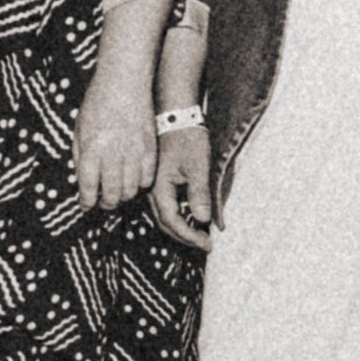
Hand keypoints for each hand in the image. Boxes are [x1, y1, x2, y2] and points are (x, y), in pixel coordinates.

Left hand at [72, 74, 154, 212]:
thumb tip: (82, 181)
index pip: (88, 187)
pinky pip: (147, 178)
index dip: (87, 201)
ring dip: (123, 196)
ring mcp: (133, 151)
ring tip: (119, 192)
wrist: (124, 82)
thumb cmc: (97, 104)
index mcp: (91, 148)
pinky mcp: (150, 148)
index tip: (86, 205)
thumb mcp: (79, 128)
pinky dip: (141, 184)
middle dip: (106, 204)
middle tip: (104, 202)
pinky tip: (134, 180)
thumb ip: (79, 156)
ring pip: (131, 190)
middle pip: (112, 195)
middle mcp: (112, 153)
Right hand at [147, 121, 214, 251]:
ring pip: (164, 216)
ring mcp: (152, 187)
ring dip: (180, 228)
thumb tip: (201, 220)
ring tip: (199, 235)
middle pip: (165, 224)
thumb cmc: (187, 138)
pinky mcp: (158, 181)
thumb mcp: (197, 166)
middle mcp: (151, 191)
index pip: (173, 223)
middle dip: (185, 237)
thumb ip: (199, 194)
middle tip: (205, 244)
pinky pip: (165, 206)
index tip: (208, 244)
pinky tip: (191, 216)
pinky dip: (178, 216)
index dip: (190, 237)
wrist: (175, 116)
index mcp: (159, 189)